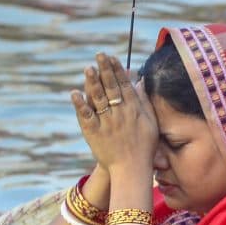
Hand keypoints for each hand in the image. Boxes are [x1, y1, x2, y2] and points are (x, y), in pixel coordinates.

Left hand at [71, 53, 158, 176]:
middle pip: (111, 88)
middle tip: (99, 55)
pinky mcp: (94, 133)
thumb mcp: (150, 123)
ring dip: (92, 82)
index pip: (125, 85)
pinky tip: (75, 93)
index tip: (111, 58)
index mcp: (134, 110)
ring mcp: (106, 123)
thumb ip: (144, 102)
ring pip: (98, 98)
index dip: (117, 70)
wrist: (131, 169)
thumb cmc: (144, 147)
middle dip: (105, 70)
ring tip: (88, 68)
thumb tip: (139, 82)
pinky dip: (80, 104)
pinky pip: (86, 116)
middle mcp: (120, 114)